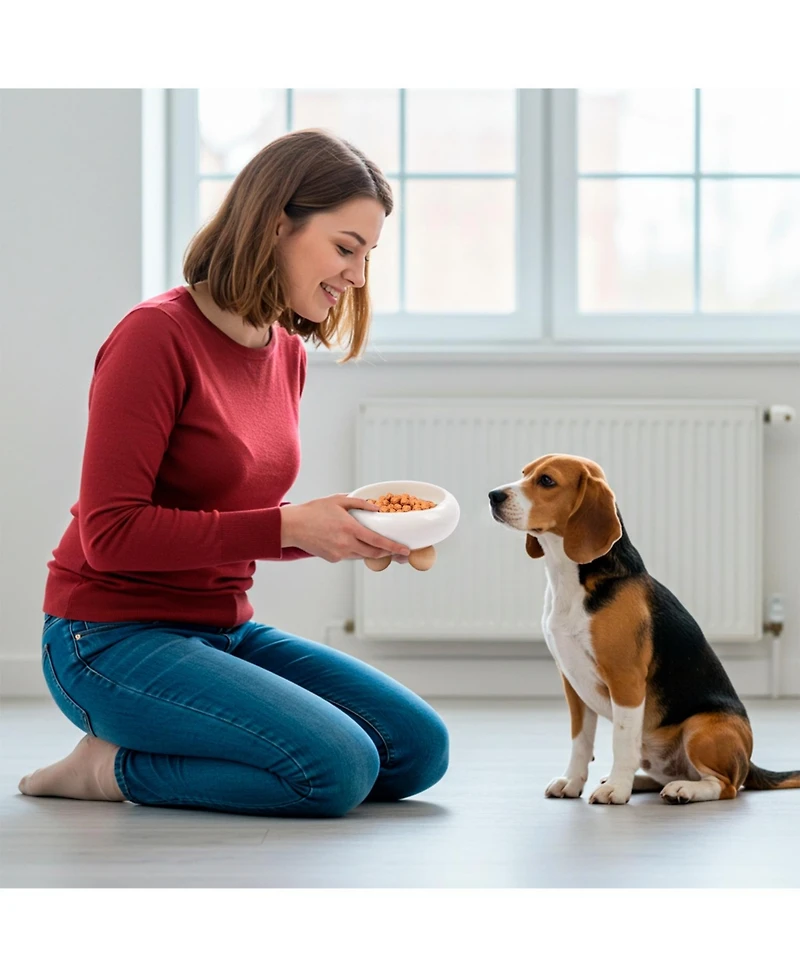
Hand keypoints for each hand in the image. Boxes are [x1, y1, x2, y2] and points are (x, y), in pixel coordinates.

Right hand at [280, 495, 410, 563]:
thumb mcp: (338, 500)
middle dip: (388, 552)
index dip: (394, 547)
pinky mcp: (333, 559)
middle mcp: (346, 544)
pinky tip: (348, 540)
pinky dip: (355, 550)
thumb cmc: (314, 510)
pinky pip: (350, 555)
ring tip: (374, 542)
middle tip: (398, 550)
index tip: (406, 551)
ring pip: (362, 555)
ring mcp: (339, 554)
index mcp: (350, 529)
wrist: (292, 526)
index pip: (378, 541)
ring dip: (371, 550)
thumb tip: (376, 508)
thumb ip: (359, 503)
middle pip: (374, 553)